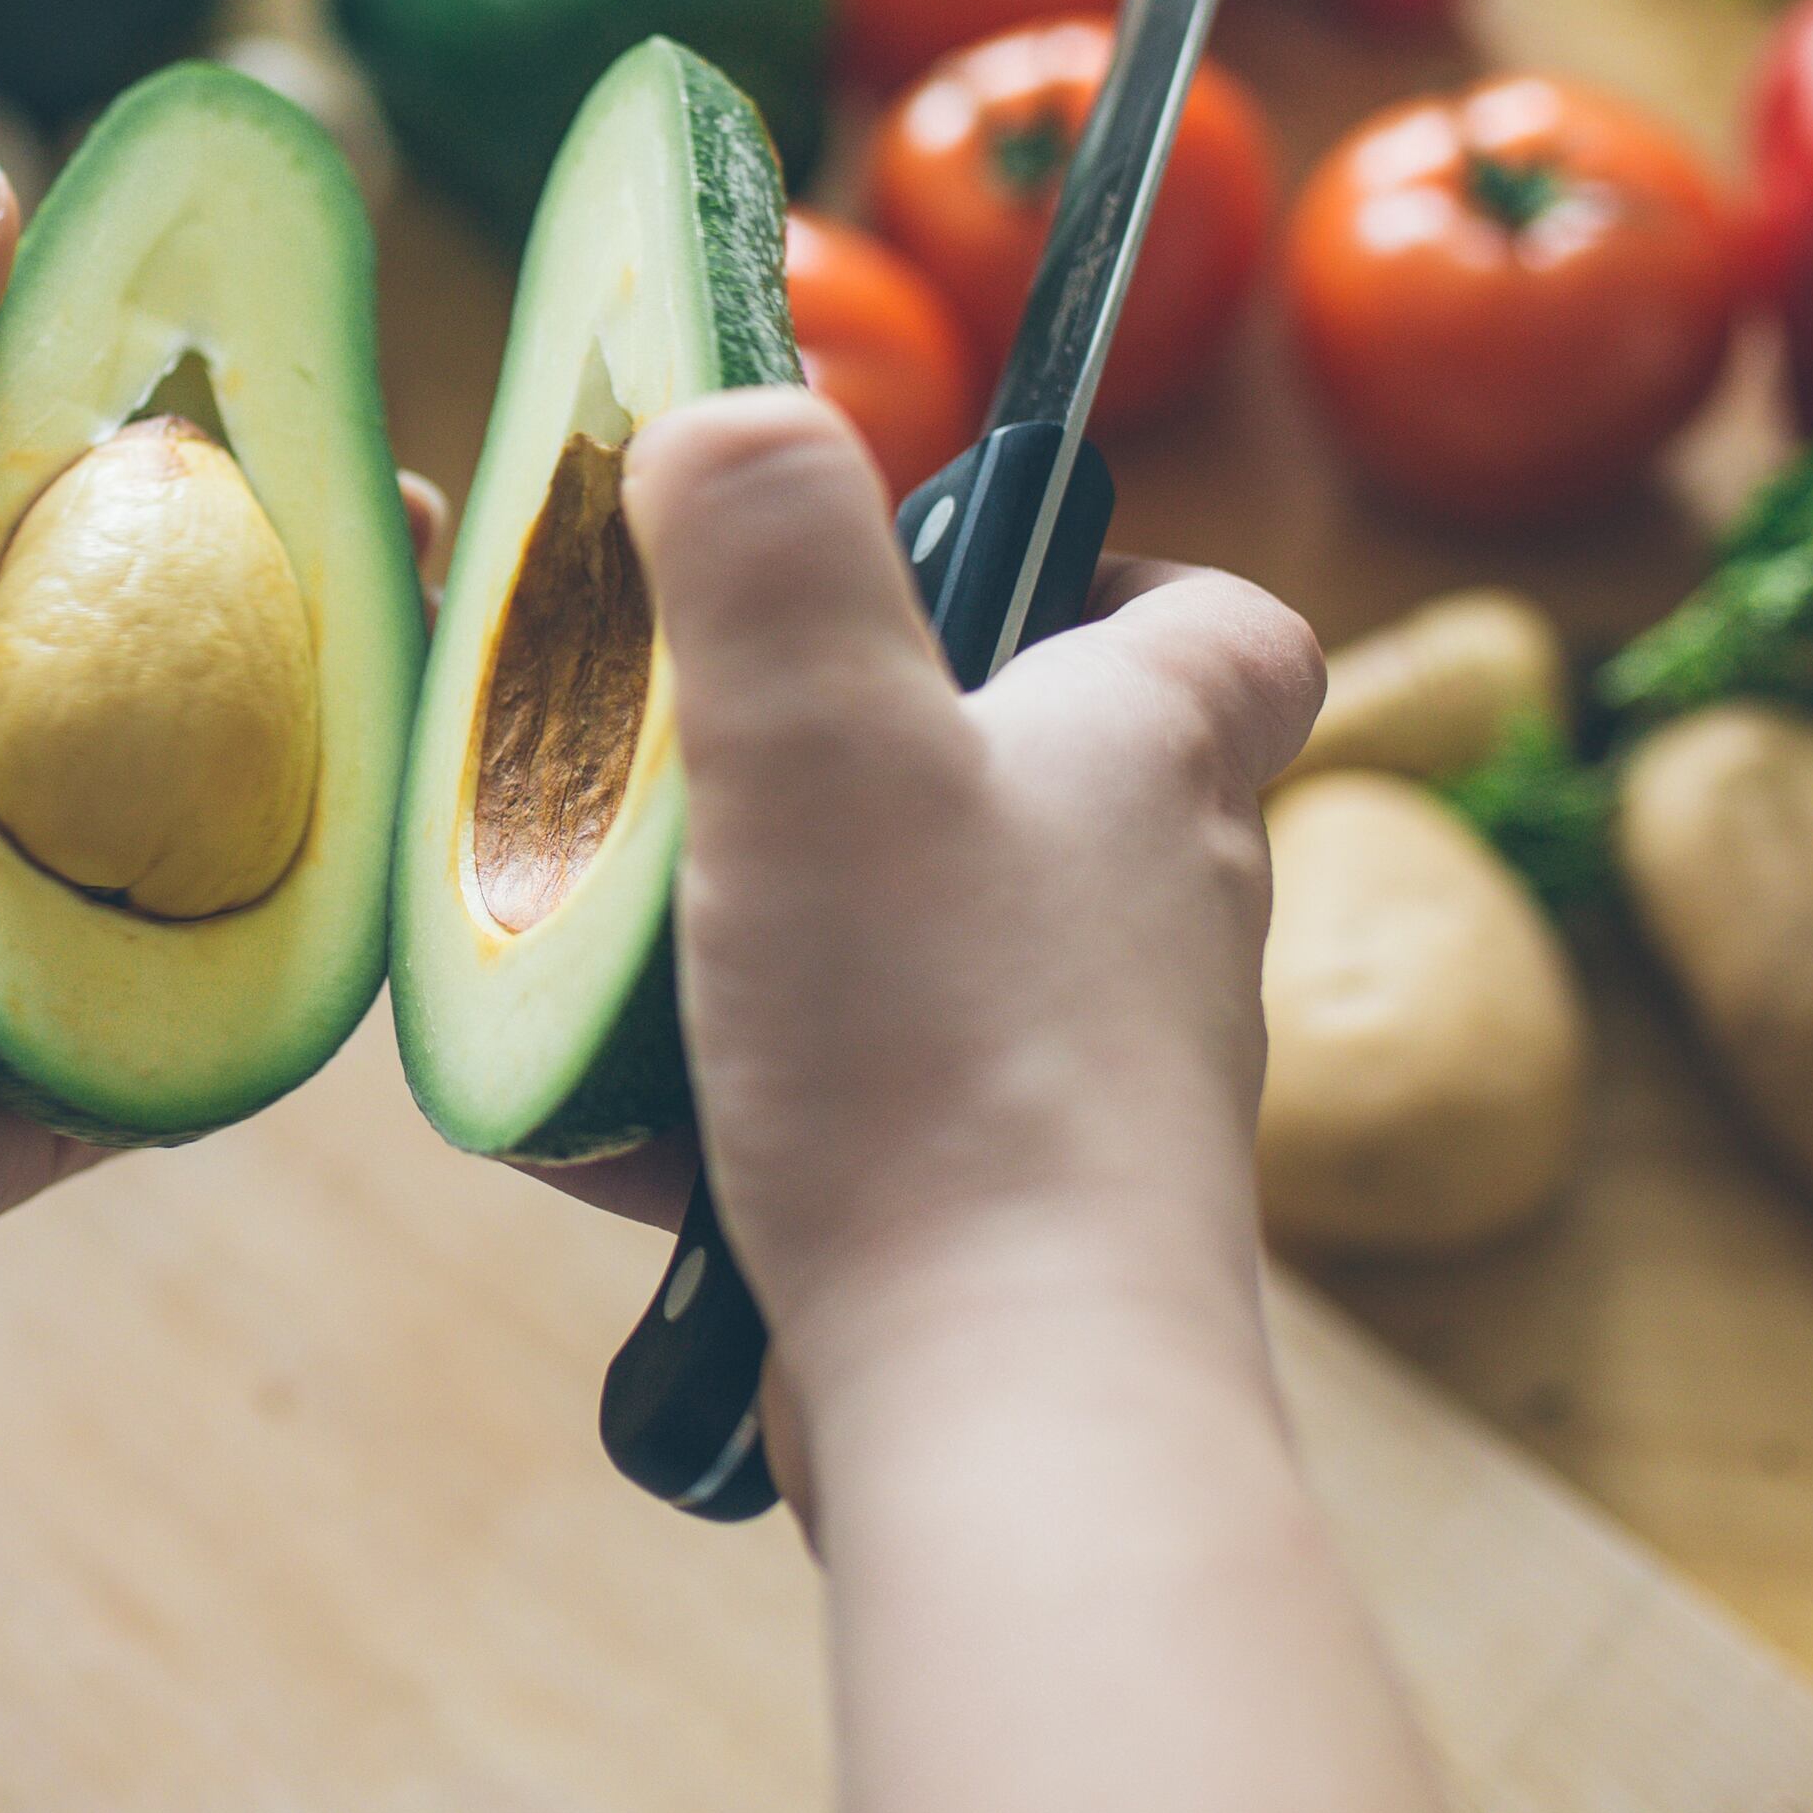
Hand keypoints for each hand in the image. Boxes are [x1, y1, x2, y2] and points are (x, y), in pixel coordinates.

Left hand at [0, 157, 448, 1397]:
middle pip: (189, 668)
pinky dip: (327, 923)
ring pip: (244, 826)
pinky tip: (427, 826)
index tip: (300, 375)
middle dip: (315, 586)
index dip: (188, 450)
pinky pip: (237, 992)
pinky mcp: (89, 1072)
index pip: (68, 524)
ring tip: (455, 642)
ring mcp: (42, 934)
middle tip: (414, 510)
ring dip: (358, 740)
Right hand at [619, 389, 1319, 1416]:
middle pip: (1028, 782)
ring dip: (755, 942)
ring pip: (914, 956)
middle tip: (693, 757)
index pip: (1219, 625)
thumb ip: (768, 541)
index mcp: (1151, 762)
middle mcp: (1151, 917)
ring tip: (603, 955)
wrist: (1007, 1408)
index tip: (950, 578)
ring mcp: (1086, 1082)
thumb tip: (731, 404)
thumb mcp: (818, 732)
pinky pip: (847, 1114)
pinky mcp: (1002, 1219)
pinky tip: (593, 1133)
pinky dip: (721, 1106)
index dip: (1110, 575)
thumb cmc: (946, 1057)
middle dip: (855, 760)